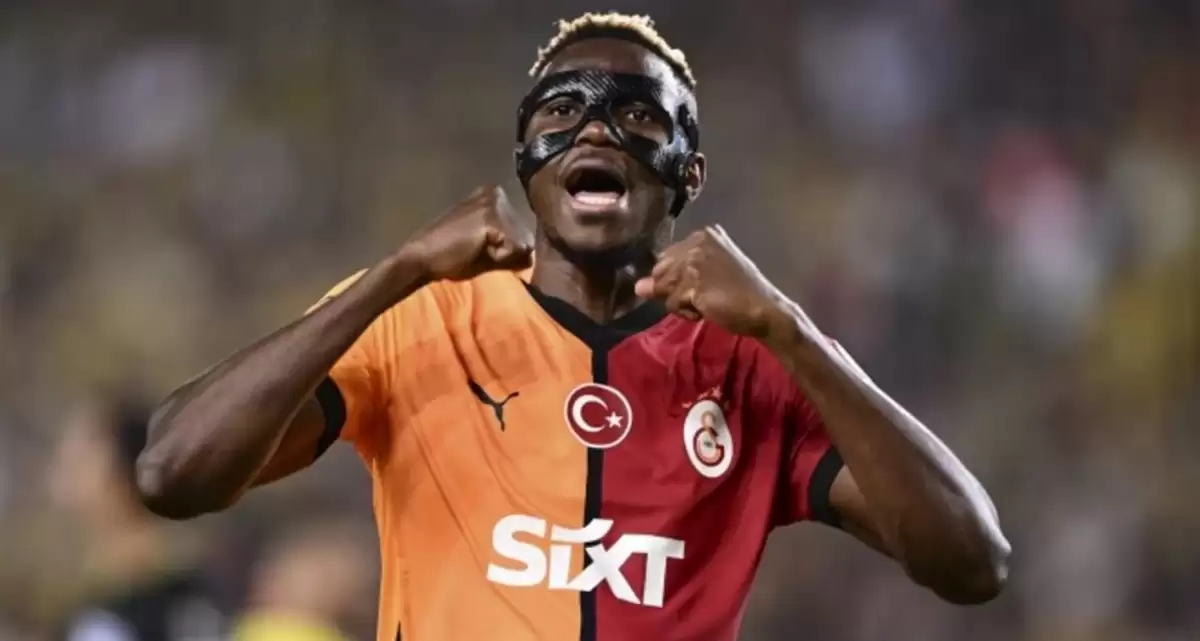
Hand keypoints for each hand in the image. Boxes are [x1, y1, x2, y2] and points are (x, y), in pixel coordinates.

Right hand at [399, 185, 533, 281]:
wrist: (422, 258)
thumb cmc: (452, 256)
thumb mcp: (488, 248)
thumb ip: (512, 248)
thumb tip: (533, 257)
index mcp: (494, 195)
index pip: (522, 232)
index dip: (504, 250)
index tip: (476, 246)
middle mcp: (497, 192)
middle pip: (525, 236)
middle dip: (506, 253)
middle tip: (474, 250)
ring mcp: (495, 202)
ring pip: (523, 244)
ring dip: (502, 257)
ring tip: (474, 250)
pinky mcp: (492, 217)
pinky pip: (515, 249)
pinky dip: (499, 258)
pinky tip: (474, 250)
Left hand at [634, 226, 791, 338]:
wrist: (765, 310)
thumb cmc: (739, 294)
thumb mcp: (705, 278)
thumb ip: (673, 278)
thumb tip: (638, 287)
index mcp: (703, 234)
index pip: (666, 258)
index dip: (677, 280)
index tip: (703, 287)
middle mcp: (697, 241)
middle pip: (661, 271)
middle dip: (676, 290)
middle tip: (706, 296)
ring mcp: (695, 260)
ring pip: (664, 287)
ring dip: (682, 303)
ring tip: (707, 303)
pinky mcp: (694, 281)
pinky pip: (672, 302)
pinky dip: (686, 312)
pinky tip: (707, 309)